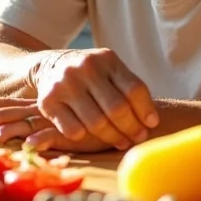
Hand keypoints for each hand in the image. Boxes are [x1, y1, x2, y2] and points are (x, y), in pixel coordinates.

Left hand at [0, 98, 113, 152]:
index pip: (1, 105)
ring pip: (27, 120)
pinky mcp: (72, 130)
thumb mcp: (54, 121)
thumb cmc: (82, 119)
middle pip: (5, 109)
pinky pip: (54, 134)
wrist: (117, 111)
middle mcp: (39, 109)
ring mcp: (54, 118)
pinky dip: (41, 140)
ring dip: (10, 126)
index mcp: (32, 107)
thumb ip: (36, 126)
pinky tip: (30, 145)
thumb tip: (13, 137)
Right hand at [33, 48, 157, 149]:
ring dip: (112, 137)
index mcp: (106, 59)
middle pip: (117, 109)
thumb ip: (128, 88)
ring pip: (96, 123)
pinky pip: (74, 130)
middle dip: (131, 128)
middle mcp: (85, 68)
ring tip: (121, 141)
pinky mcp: (48, 101)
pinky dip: (86, 137)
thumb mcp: (109, 70)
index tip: (152, 124)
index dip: (146, 110)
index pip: (134, 89)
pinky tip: (91, 135)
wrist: (50, 65)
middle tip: (137, 137)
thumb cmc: (90, 74)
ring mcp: (65, 84)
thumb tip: (151, 122)